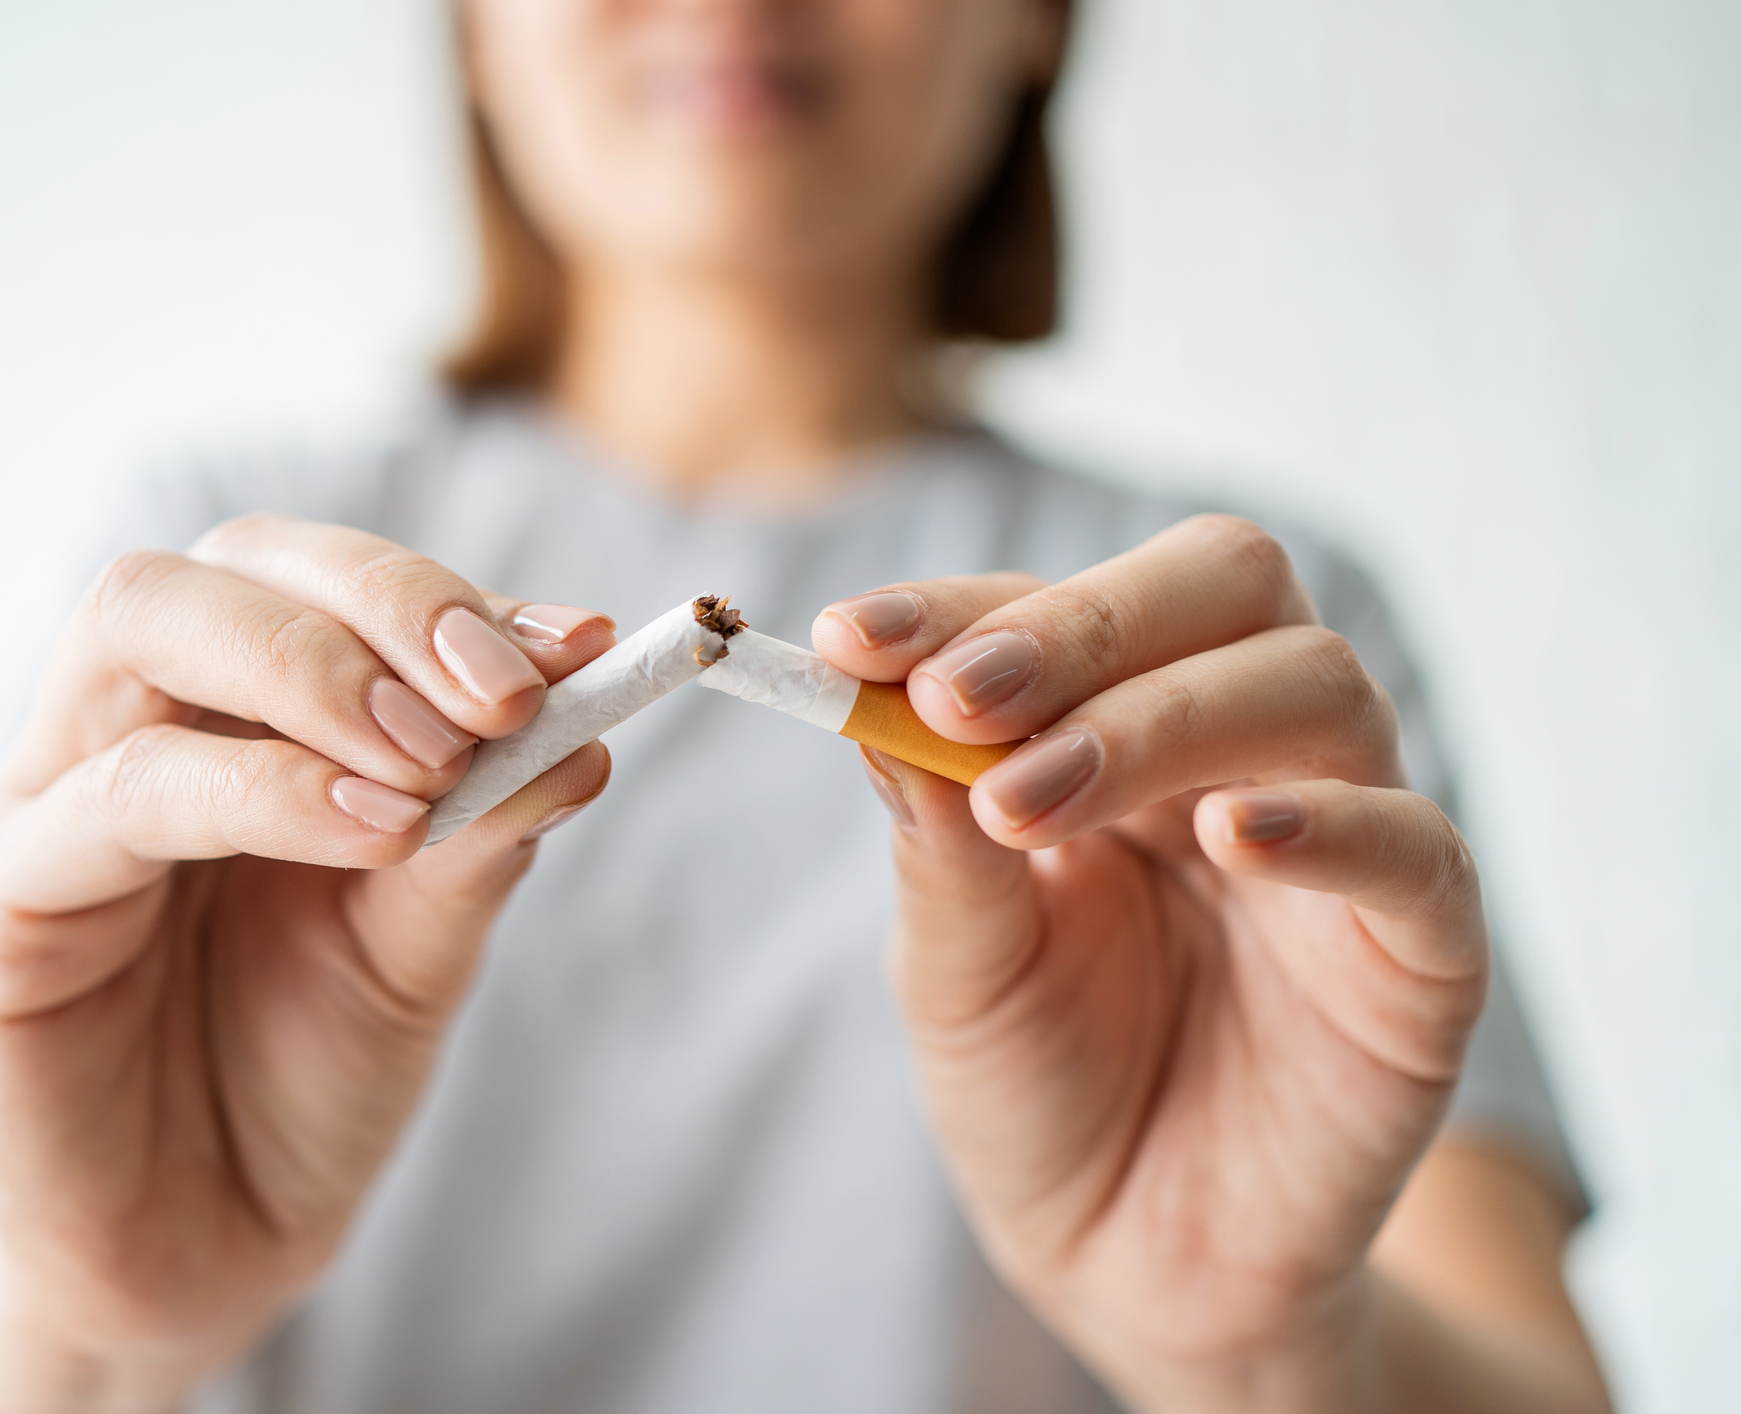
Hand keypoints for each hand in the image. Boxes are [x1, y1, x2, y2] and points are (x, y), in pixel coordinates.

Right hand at [0, 515, 614, 1407]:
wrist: (207, 1247)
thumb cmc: (305, 1075)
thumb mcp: (425, 940)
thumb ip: (485, 824)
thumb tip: (586, 714)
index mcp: (237, 716)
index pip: (320, 578)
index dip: (444, 594)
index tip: (576, 645)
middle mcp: (135, 727)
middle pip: (226, 564)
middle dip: (382, 603)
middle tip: (504, 694)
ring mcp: (55, 802)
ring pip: (141, 624)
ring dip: (316, 669)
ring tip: (439, 761)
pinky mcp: (2, 907)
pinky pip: (110, 798)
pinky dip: (258, 789)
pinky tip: (376, 831)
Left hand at [815, 515, 1489, 1412]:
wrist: (1134, 1269)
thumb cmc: (1041, 1094)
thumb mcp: (958, 965)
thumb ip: (938, 833)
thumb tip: (869, 689)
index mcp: (1123, 729)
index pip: (1067, 604)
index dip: (965, 606)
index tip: (852, 638)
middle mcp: (1244, 750)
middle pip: (1227, 581)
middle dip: (1081, 626)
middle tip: (957, 701)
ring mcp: (1344, 836)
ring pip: (1314, 684)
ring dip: (1158, 721)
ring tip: (1027, 802)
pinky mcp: (1422, 952)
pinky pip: (1414, 849)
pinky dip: (1327, 825)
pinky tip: (1229, 835)